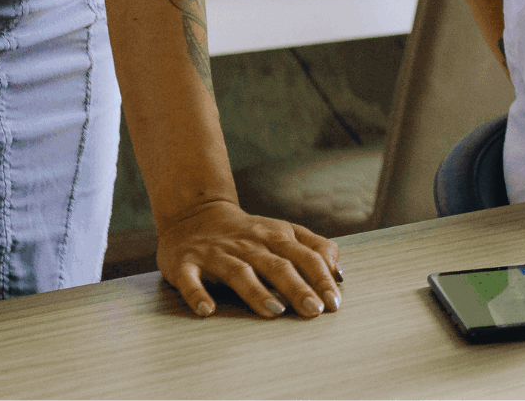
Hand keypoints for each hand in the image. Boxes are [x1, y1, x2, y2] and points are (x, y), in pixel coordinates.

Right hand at [158, 199, 341, 318]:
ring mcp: (216, 254)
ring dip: (256, 292)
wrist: (194, 213)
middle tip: (313, 310)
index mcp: (275, 236)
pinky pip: (190, 280)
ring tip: (274, 311)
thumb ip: (314, 248)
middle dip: (298, 288)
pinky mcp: (186, 264)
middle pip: (277, 265)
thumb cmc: (248, 233)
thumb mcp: (284, 232)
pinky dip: (197, 294)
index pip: (304, 256)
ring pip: (239, 272)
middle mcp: (248, 244)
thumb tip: (339, 274)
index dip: (321, 278)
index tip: (334, 302)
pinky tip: (206, 310)